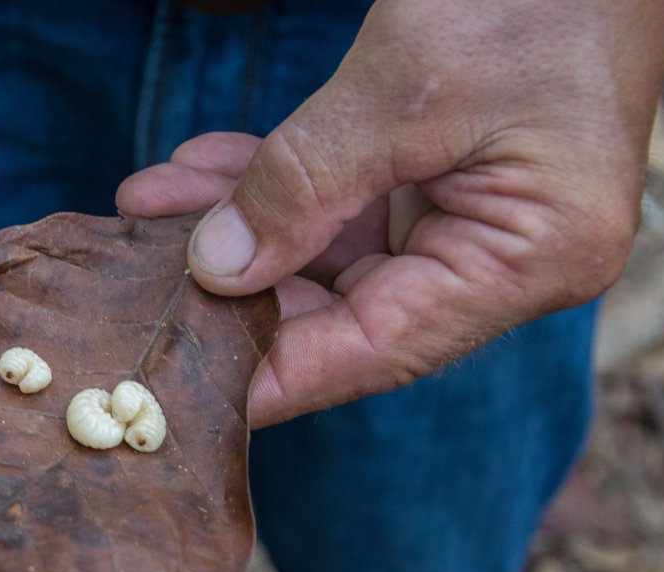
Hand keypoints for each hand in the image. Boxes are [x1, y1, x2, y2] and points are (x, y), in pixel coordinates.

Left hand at [117, 0, 663, 427]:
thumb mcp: (404, 90)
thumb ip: (303, 184)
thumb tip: (214, 269)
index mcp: (524, 261)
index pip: (376, 349)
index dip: (274, 374)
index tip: (186, 390)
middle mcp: (501, 258)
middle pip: (342, 310)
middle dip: (232, 285)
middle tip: (139, 272)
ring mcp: (470, 219)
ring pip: (326, 253)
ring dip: (236, 226)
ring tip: (148, 207)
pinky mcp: (439, 178)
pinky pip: (340, 202)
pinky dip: (272, 185)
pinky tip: (198, 171)